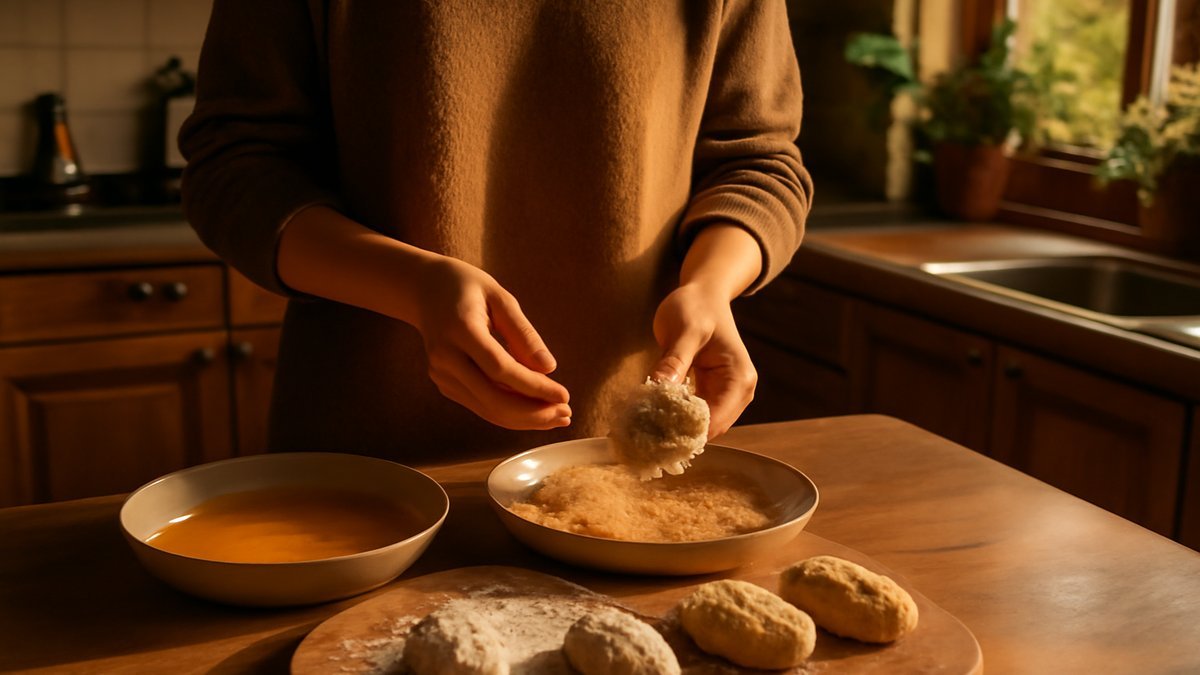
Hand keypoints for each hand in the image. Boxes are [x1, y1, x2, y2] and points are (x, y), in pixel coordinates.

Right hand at [411, 255, 570, 429]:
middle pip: (493, 398)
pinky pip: (481, 405)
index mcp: (460, 329)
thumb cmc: (468, 287)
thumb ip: (524, 333)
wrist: (425, 290)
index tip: (564, 396)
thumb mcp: (500, 297)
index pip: (500, 369)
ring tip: (558, 417)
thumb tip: (549, 368)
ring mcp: (441, 374)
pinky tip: (535, 411)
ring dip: (525, 418)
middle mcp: (445, 357)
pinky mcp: (444, 383)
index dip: (534, 387)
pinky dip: (510, 413)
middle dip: (533, 412)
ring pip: (487, 408)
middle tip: (566, 414)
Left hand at [651, 283, 756, 437]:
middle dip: (676, 434)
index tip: (652, 434)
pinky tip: (650, 418)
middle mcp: (738, 393)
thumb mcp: (684, 330)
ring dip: (673, 429)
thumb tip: (659, 391)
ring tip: (642, 430)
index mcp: (739, 379)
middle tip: (641, 435)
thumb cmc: (697, 307)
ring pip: (698, 426)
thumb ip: (674, 361)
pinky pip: (690, 415)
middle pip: (708, 429)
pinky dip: (672, 418)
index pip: (714, 419)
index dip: (685, 431)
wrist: (703, 295)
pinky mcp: (708, 394)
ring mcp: (724, 395)